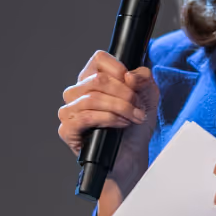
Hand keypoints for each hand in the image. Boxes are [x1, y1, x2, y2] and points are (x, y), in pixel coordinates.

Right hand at [57, 51, 157, 215]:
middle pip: (98, 79)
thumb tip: (129, 76)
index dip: (120, 69)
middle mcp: (77, 93)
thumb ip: (144, 77)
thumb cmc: (135, 126)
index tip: (134, 85)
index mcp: (92, 79)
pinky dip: (108, 119)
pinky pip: (85, 117)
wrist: (132, 157)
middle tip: (139, 107)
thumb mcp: (148, 96)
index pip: (99, 59)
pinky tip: (121, 124)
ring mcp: (69, 111)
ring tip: (134, 117)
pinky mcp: (67, 130)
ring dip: (120, 107)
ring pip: (92, 98)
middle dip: (125, 94)